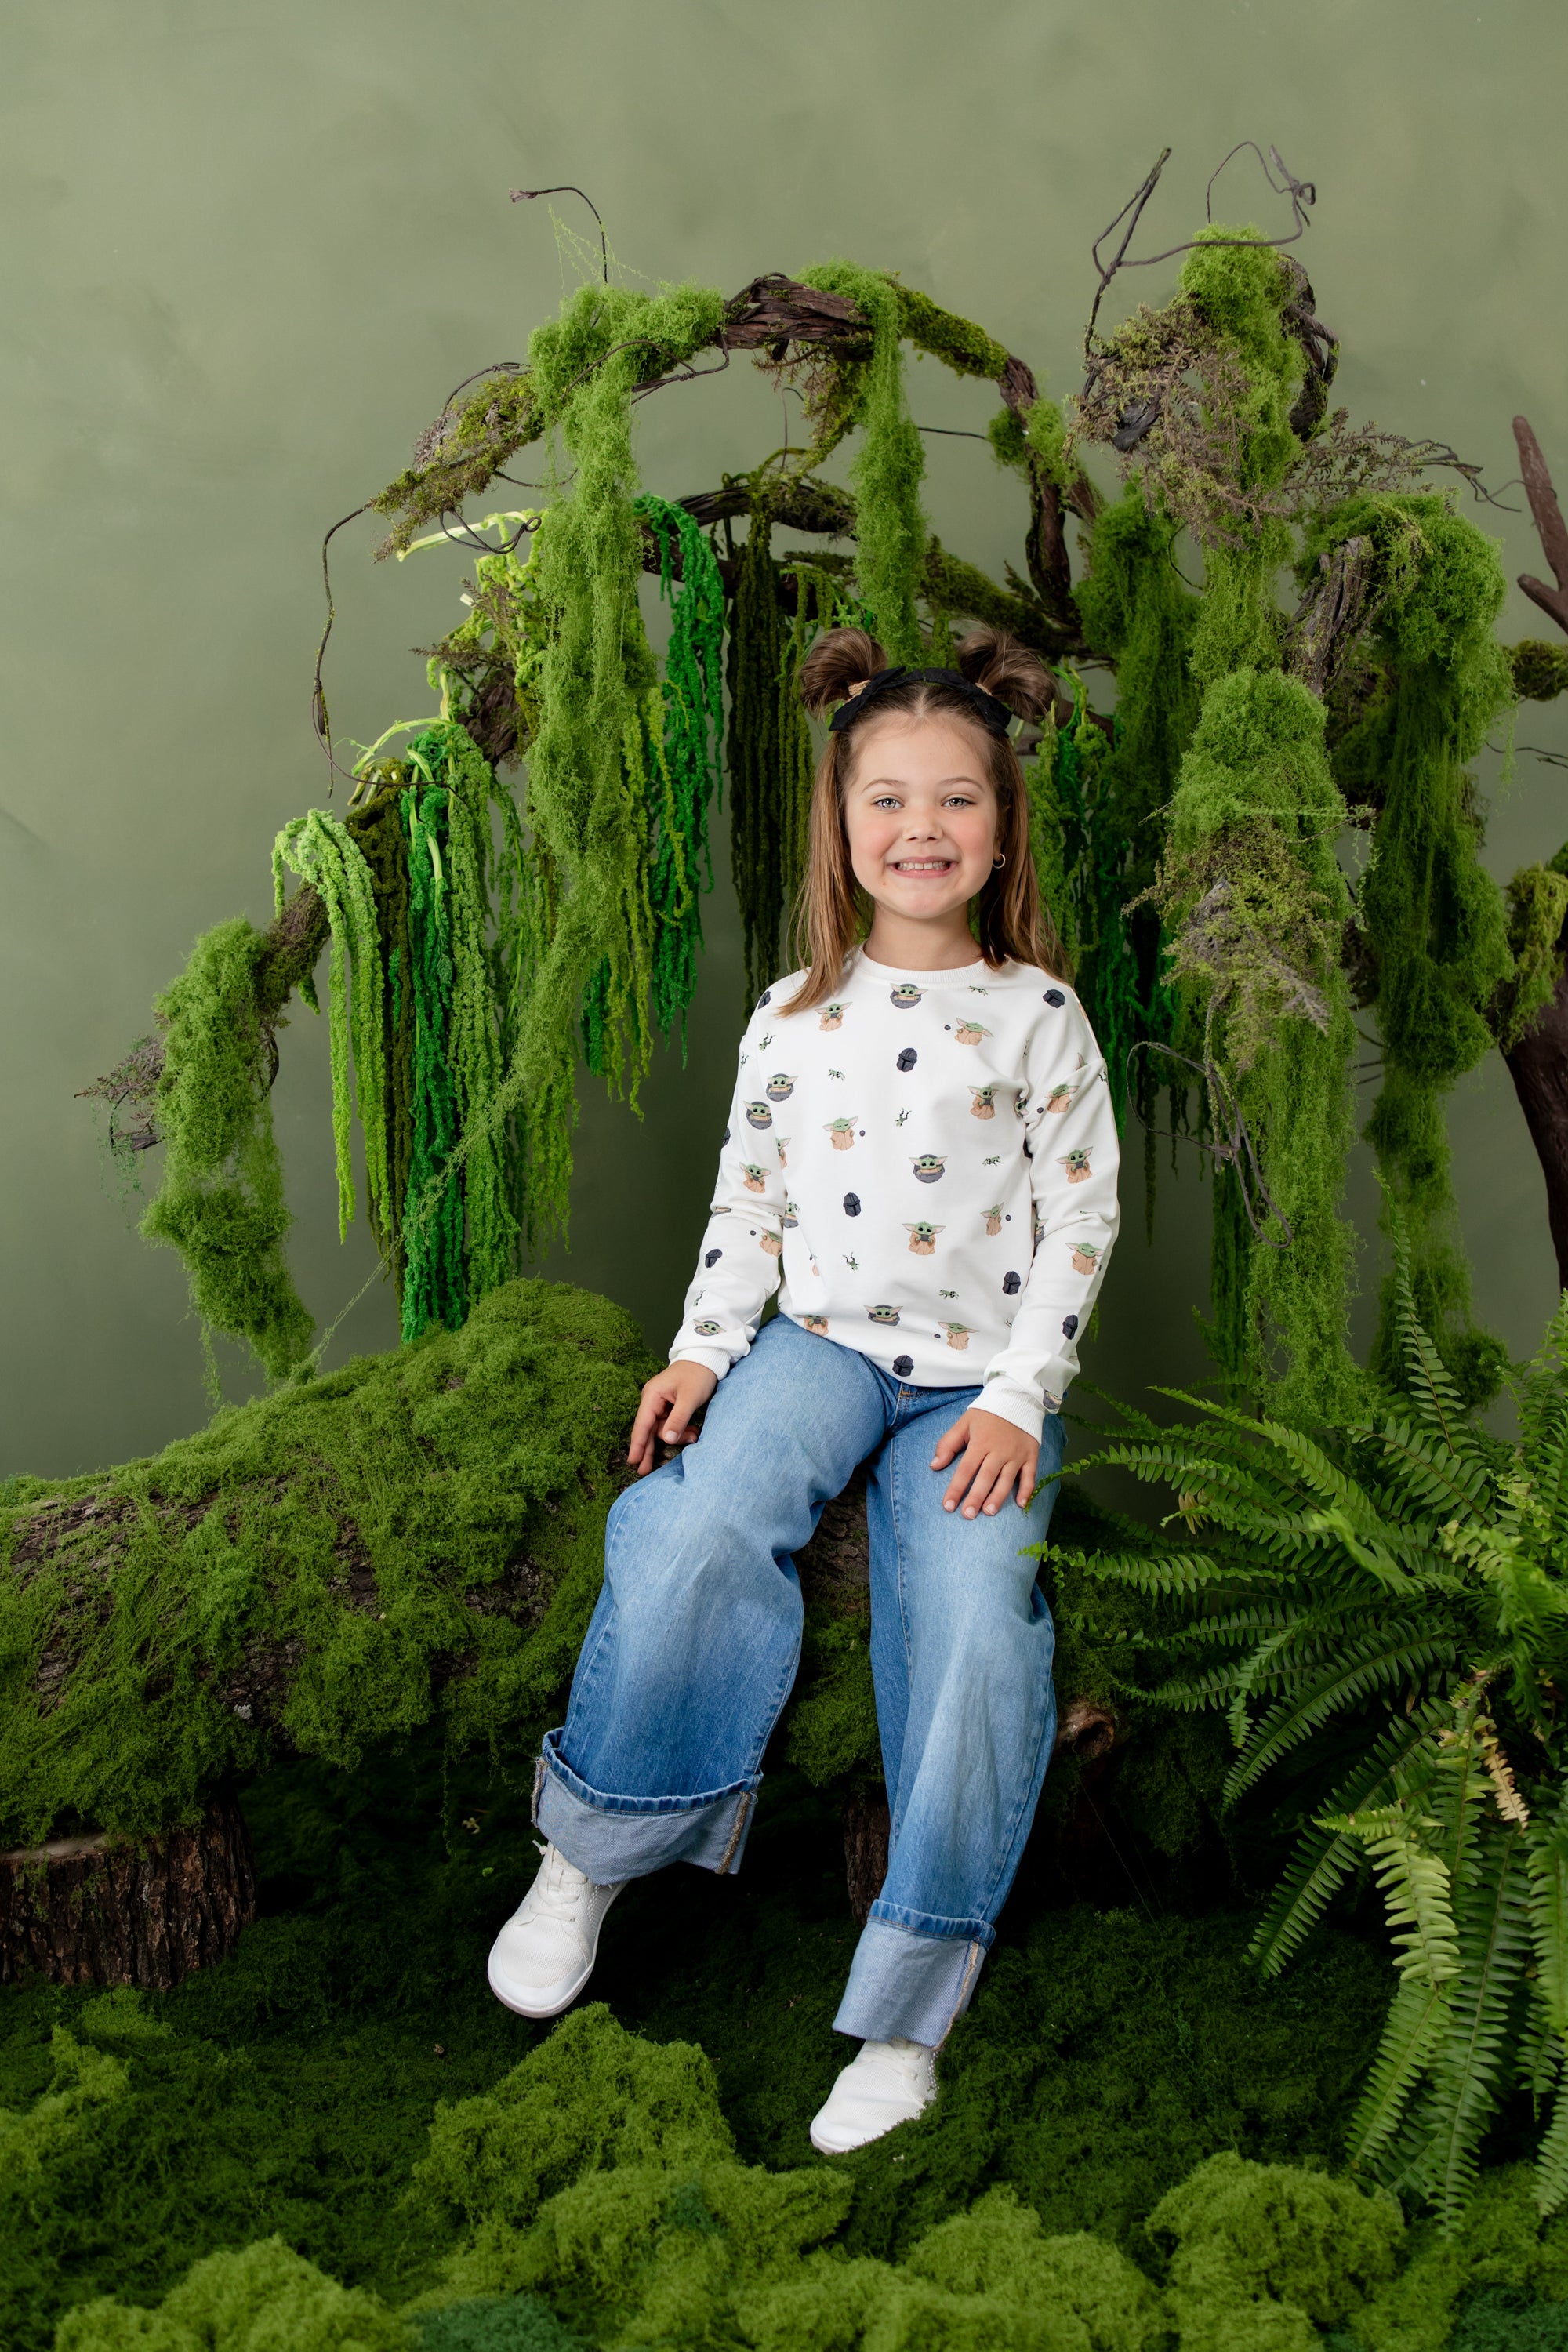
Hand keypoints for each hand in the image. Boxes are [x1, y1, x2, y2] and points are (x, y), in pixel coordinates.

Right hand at [627, 1360, 718, 1476]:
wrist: (707, 1359)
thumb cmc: (697, 1374)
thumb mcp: (690, 1397)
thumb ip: (679, 1419)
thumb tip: (668, 1439)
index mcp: (652, 1395)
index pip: (642, 1423)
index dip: (637, 1443)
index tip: (633, 1460)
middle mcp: (653, 1400)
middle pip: (648, 1429)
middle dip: (648, 1449)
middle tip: (643, 1470)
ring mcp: (661, 1404)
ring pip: (662, 1428)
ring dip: (676, 1436)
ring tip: (693, 1438)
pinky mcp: (670, 1406)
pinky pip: (671, 1424)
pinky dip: (681, 1430)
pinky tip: (693, 1433)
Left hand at [930, 1406, 1039, 1517]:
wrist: (1017, 1399)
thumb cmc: (987, 1414)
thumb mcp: (964, 1423)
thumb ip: (948, 1443)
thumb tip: (934, 1466)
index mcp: (981, 1442)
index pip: (966, 1469)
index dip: (956, 1488)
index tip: (948, 1506)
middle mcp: (999, 1450)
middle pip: (986, 1477)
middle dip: (976, 1497)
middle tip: (967, 1515)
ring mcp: (1017, 1454)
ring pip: (1007, 1479)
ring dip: (998, 1497)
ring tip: (989, 1512)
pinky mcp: (1031, 1455)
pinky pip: (1030, 1475)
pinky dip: (1027, 1490)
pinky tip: (1021, 1504)